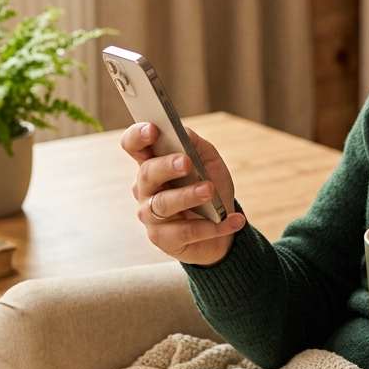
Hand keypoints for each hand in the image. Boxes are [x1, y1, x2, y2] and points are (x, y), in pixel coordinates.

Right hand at [120, 123, 245, 265]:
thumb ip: (194, 144)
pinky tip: (234, 220)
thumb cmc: (210, 187)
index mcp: (152, 163)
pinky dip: (214, 226)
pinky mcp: (163, 239)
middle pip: (147, 173)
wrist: (221, 226)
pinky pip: (187, 231)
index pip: (133, 145)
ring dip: (188, 196)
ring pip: (163, 204)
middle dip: (166, 166)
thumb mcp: (208, 161)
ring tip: (210, 190)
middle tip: (187, 162)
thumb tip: (182, 131)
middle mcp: (145, 188)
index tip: (153, 129)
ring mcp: (150, 215)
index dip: (138, 136)